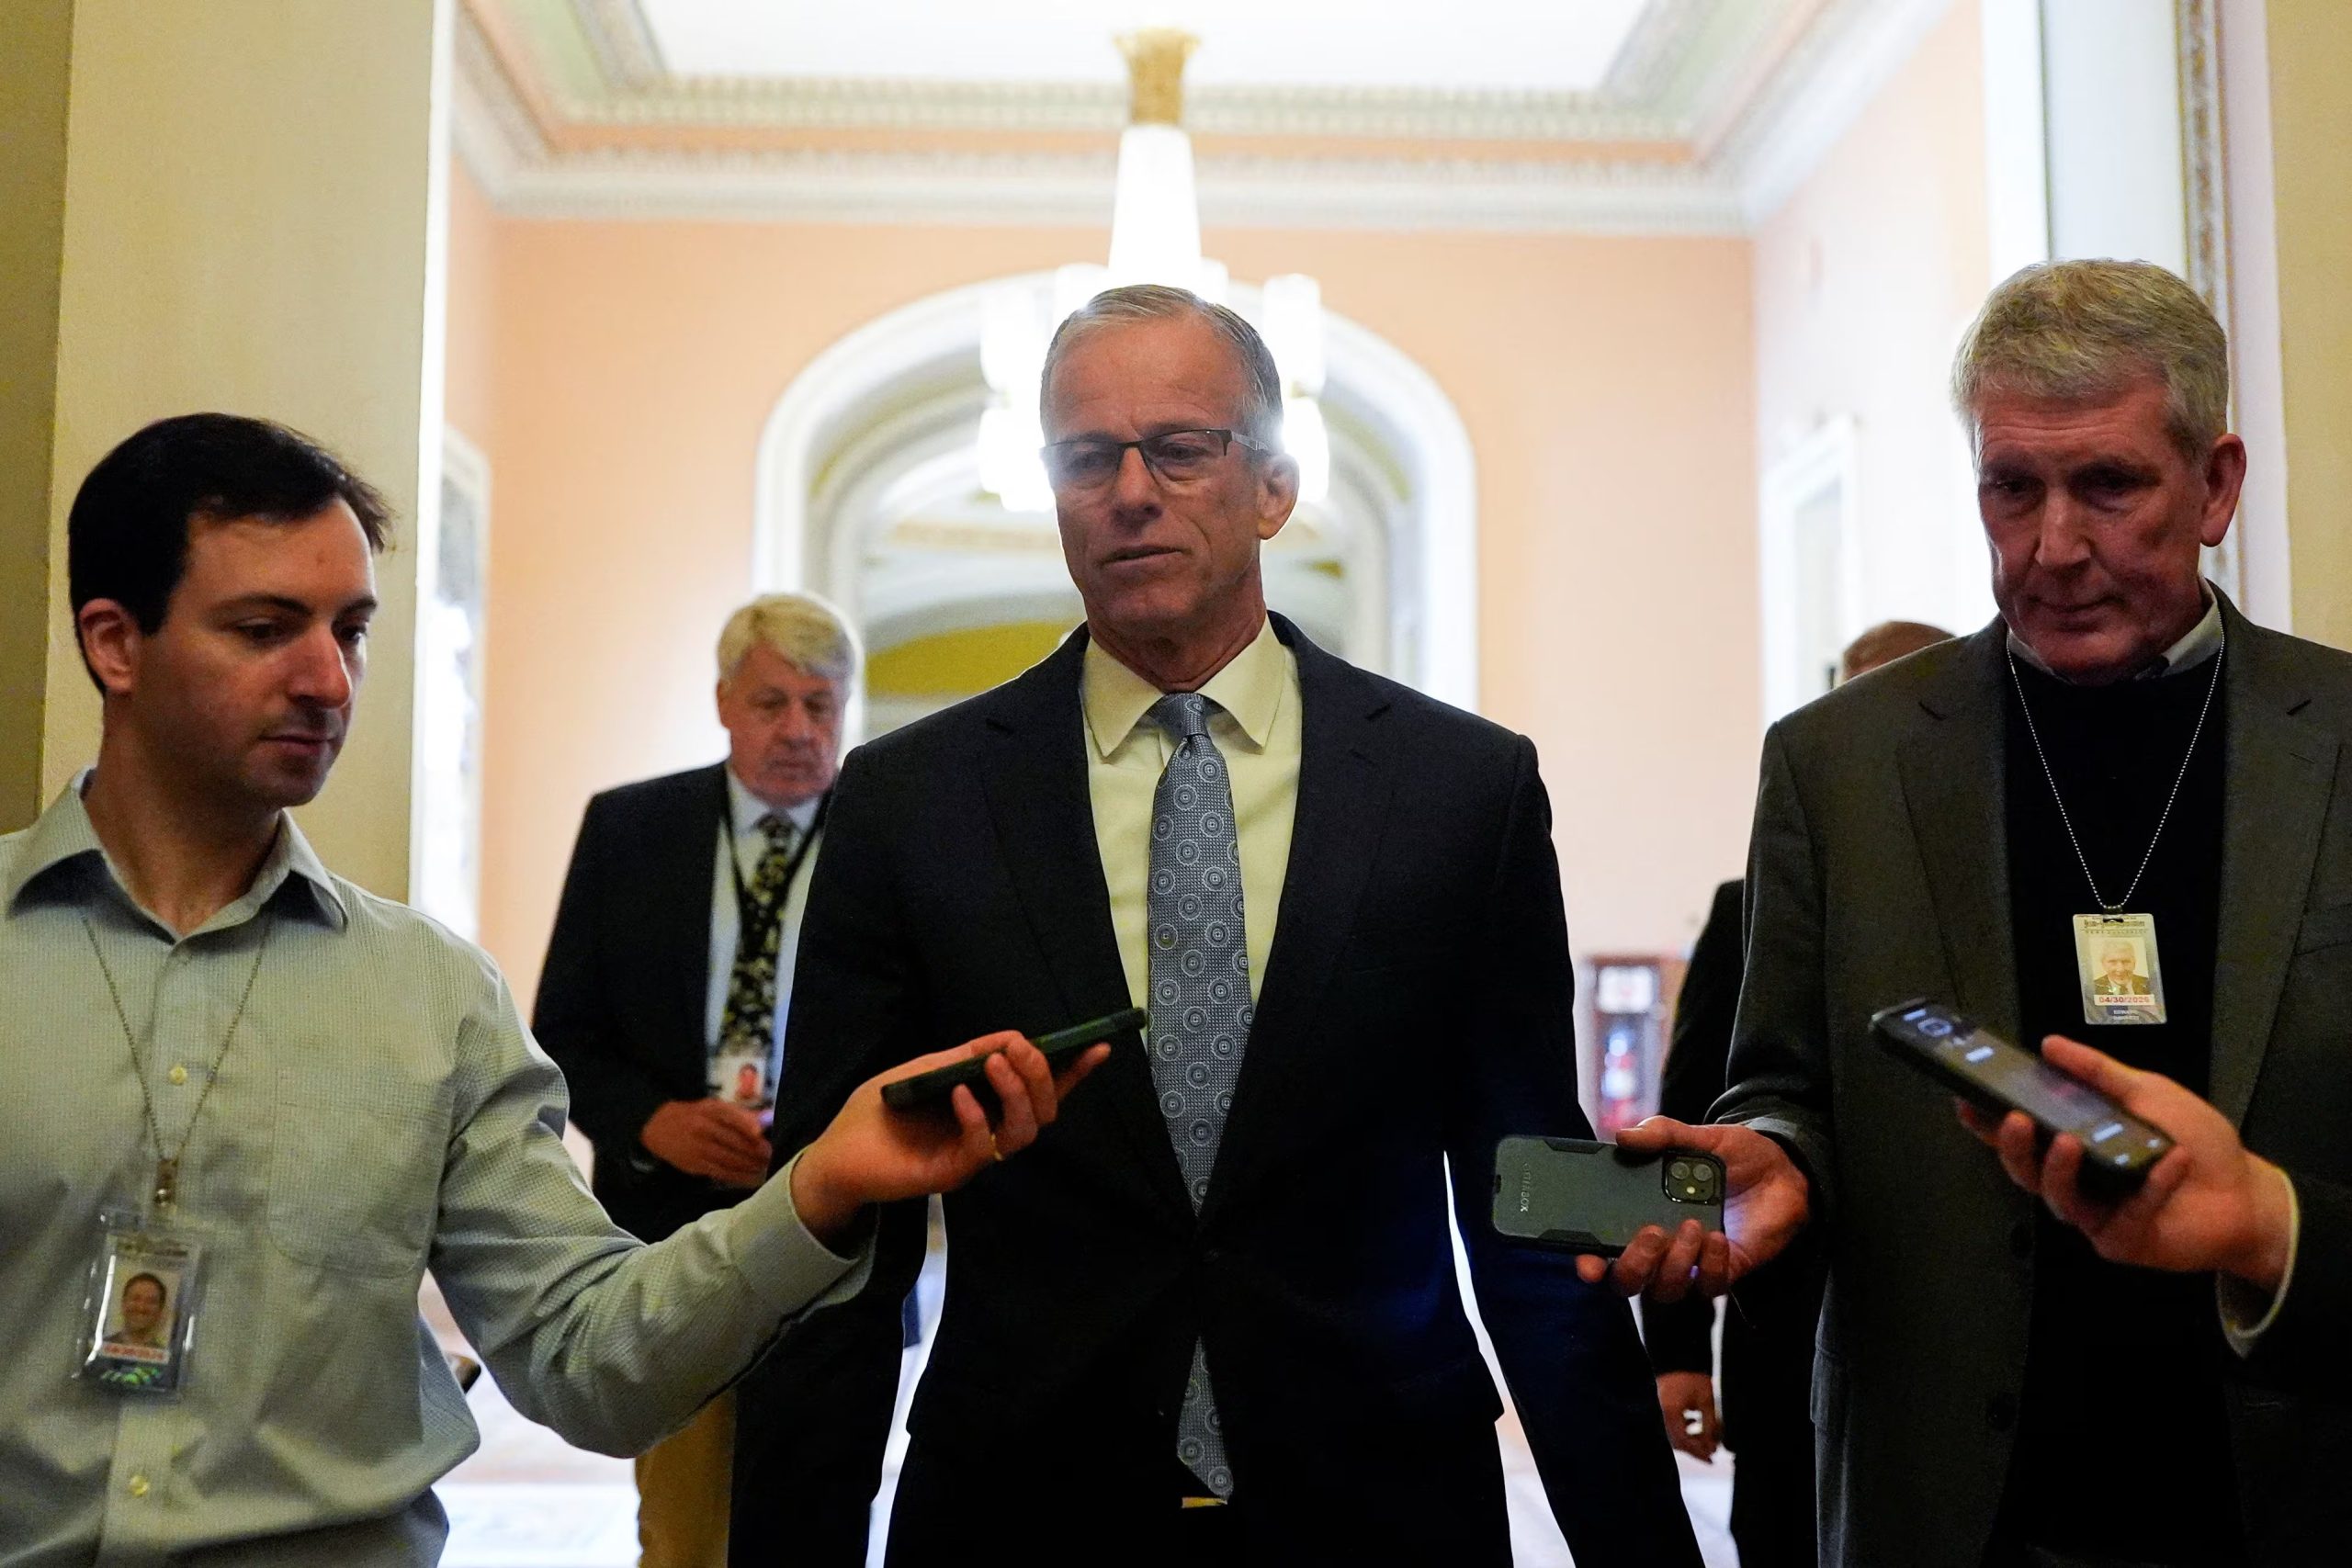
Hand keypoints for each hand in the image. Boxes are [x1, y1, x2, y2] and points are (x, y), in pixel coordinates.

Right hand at [641, 1097, 772, 1187]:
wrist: (656, 1128)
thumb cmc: (691, 1115)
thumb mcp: (711, 1106)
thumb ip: (737, 1113)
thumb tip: (766, 1118)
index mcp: (709, 1111)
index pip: (731, 1117)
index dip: (746, 1125)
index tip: (761, 1134)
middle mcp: (704, 1129)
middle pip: (733, 1141)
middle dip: (755, 1150)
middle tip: (772, 1155)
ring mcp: (699, 1149)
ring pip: (729, 1159)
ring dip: (750, 1165)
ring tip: (766, 1168)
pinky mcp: (696, 1165)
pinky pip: (721, 1172)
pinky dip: (738, 1177)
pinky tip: (751, 1178)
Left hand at [789, 1031, 1110, 1248]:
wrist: (836, 1152)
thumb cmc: (878, 1110)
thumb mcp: (924, 1069)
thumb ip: (963, 1056)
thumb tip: (1010, 1038)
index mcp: (988, 1105)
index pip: (1041, 1091)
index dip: (1073, 1072)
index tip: (1098, 1046)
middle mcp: (990, 1132)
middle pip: (1043, 1111)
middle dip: (1040, 1074)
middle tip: (1018, 1051)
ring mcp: (973, 1155)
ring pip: (1024, 1132)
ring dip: (1017, 1092)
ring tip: (994, 1065)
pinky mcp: (952, 1173)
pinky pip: (982, 1147)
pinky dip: (977, 1115)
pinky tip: (959, 1094)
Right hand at [1575, 1119, 1809, 1301]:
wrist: (1781, 1170)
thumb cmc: (1731, 1156)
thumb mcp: (1695, 1137)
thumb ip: (1659, 1133)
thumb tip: (1622, 1136)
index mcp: (1639, 1216)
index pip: (1601, 1251)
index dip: (1589, 1263)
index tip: (1588, 1261)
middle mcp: (1659, 1248)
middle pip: (1627, 1283)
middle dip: (1633, 1266)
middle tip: (1652, 1232)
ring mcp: (1690, 1264)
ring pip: (1665, 1291)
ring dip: (1675, 1263)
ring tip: (1693, 1225)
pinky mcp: (1723, 1272)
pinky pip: (1707, 1286)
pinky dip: (1709, 1265)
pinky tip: (1717, 1236)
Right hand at [1655, 1370, 1719, 1461]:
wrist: (1677, 1359)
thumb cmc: (1692, 1377)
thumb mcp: (1706, 1401)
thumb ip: (1709, 1424)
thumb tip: (1712, 1446)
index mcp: (1670, 1412)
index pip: (1684, 1441)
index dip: (1698, 1451)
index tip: (1712, 1457)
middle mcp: (1660, 1415)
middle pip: (1677, 1442)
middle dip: (1695, 1448)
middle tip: (1711, 1454)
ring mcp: (1658, 1412)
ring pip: (1673, 1435)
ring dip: (1690, 1439)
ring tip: (1706, 1440)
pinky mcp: (1659, 1408)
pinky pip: (1670, 1425)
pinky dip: (1682, 1429)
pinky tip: (1694, 1422)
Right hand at [1958, 1035, 2293, 1289]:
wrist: (2246, 1192)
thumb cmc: (2196, 1140)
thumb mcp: (2147, 1092)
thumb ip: (2098, 1072)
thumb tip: (2050, 1044)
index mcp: (2074, 1144)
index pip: (2021, 1135)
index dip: (1988, 1122)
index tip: (1966, 1101)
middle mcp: (2077, 1181)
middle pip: (2025, 1170)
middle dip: (2011, 1146)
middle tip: (2016, 1120)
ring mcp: (2096, 1214)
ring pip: (2057, 1197)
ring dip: (2060, 1169)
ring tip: (2072, 1142)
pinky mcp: (2123, 1240)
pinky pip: (2125, 1213)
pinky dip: (2150, 1186)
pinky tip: (2171, 1161)